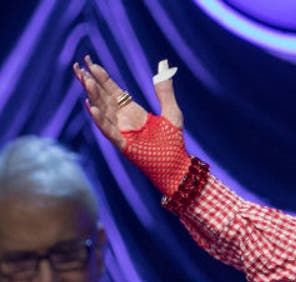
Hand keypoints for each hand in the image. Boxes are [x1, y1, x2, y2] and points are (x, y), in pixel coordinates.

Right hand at [72, 56, 190, 195]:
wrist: (177, 166)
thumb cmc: (174, 142)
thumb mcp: (171, 112)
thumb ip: (165, 91)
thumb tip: (164, 68)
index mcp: (131, 111)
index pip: (112, 90)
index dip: (101, 76)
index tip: (90, 61)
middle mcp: (122, 119)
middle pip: (102, 97)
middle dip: (90, 82)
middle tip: (78, 66)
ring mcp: (121, 132)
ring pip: (103, 110)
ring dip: (93, 96)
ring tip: (85, 80)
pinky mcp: (123, 144)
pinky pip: (109, 130)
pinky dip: (100, 119)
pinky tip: (91, 107)